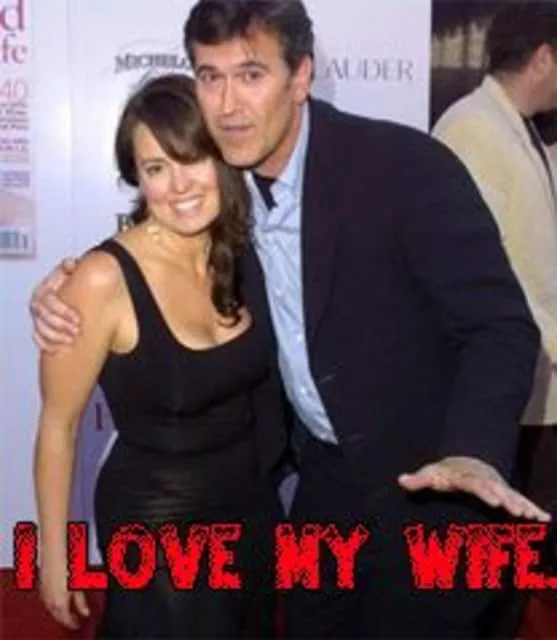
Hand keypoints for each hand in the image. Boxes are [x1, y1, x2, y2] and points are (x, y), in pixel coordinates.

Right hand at [29, 258, 80, 351]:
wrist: (71, 292)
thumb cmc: (71, 282)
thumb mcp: (71, 272)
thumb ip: (71, 267)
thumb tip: (70, 263)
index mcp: (43, 290)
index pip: (49, 301)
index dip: (62, 311)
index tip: (78, 319)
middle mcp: (37, 304)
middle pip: (44, 317)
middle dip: (60, 326)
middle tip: (77, 331)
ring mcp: (36, 317)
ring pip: (40, 329)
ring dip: (55, 337)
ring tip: (71, 341)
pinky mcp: (38, 328)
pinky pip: (38, 338)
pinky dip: (47, 345)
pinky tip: (58, 349)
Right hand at [40, 562, 89, 629]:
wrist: (54, 553)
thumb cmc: (67, 565)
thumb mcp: (78, 585)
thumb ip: (81, 602)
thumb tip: (85, 612)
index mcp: (59, 603)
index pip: (66, 620)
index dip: (73, 623)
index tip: (78, 624)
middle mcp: (50, 601)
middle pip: (58, 616)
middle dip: (66, 619)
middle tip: (74, 620)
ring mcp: (44, 594)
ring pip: (51, 609)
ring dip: (59, 612)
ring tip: (68, 611)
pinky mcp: (41, 587)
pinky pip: (47, 601)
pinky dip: (54, 604)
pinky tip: (59, 600)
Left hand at [398, 456, 550, 521]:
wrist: (463, 462)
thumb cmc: (444, 473)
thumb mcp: (430, 474)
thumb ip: (417, 479)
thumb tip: (401, 480)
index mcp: (467, 476)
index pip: (477, 483)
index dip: (486, 491)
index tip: (494, 499)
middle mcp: (485, 480)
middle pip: (498, 489)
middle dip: (507, 499)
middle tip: (517, 510)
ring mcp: (496, 486)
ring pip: (511, 495)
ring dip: (522, 504)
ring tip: (533, 516)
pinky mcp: (504, 493)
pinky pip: (520, 500)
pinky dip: (532, 507)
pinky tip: (544, 518)